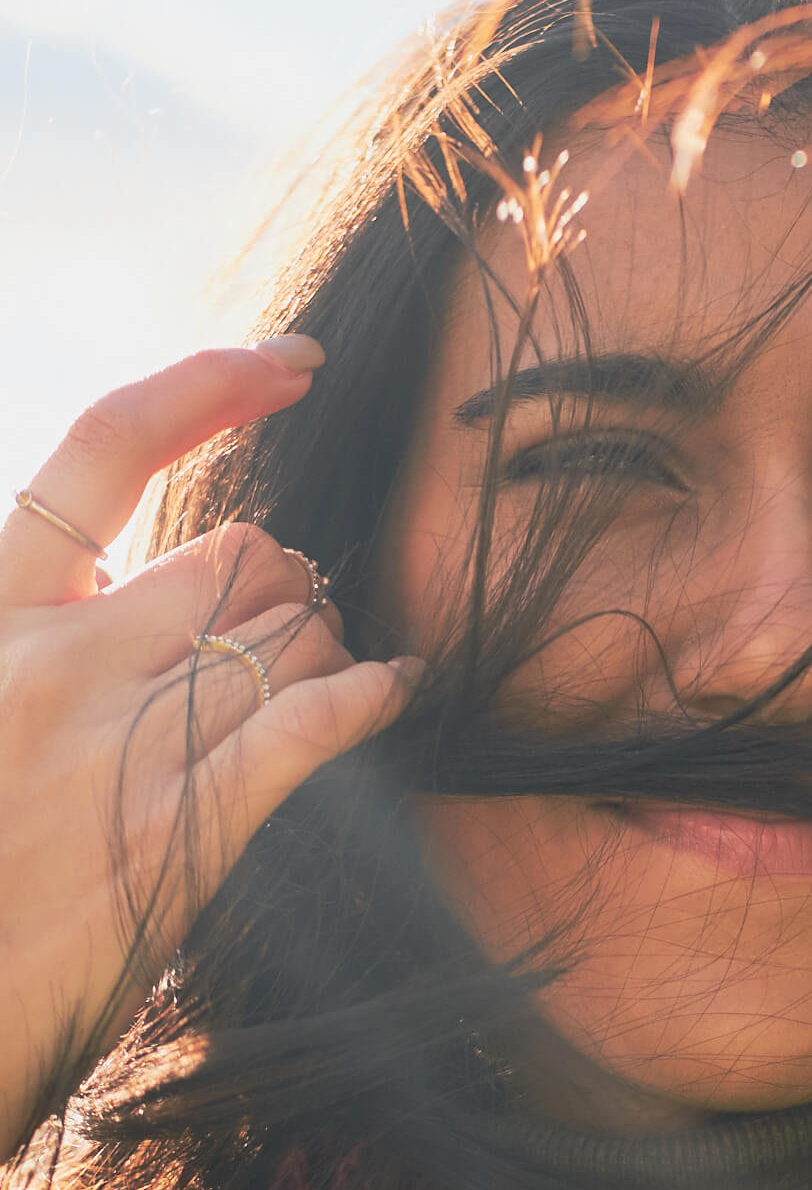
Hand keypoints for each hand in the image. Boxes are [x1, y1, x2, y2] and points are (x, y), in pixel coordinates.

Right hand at [0, 341, 418, 1165]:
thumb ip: (40, 640)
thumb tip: (141, 600)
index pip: (107, 453)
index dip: (210, 384)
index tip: (292, 363)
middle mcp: (56, 659)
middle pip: (237, 553)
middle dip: (286, 587)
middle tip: (289, 638)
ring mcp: (119, 741)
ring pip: (291, 634)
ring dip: (325, 654)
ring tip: (317, 691)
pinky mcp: (181, 826)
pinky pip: (313, 722)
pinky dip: (371, 697)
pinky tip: (394, 691)